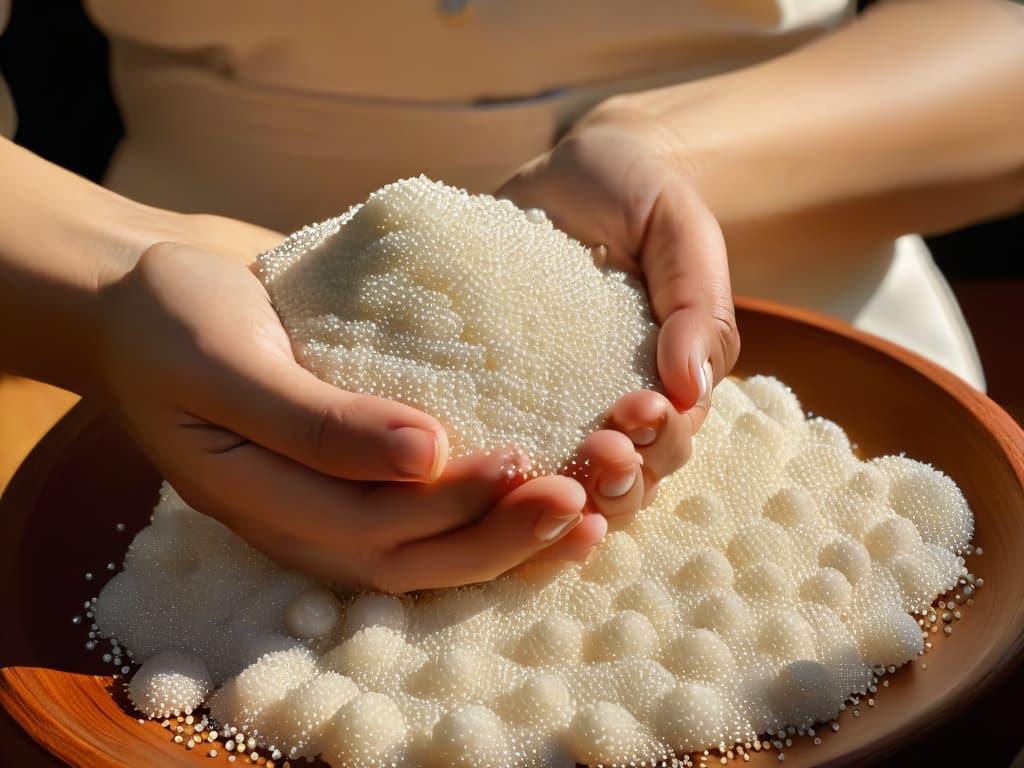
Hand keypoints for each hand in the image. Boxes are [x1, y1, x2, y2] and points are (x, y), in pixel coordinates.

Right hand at [96, 236, 602, 592]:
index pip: (380, 531)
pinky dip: (489, 499)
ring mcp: (333, 496)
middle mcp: (310, 519)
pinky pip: (428, 499)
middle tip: (584, 494)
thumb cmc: (172, 320)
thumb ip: (316, 420)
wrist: (143, 294)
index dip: (458, 508)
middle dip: (506, 534)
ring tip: (592, 505)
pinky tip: (548, 474)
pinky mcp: (357, 462)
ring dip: (512, 533)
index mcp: (272, 507)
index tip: (528, 464)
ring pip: (435, 544)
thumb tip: (426, 456)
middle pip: (421, 555)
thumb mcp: (227, 362)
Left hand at [498, 100, 739, 519]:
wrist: (570, 172)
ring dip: (561, 485)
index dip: (661, 440)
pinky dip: (493, 468)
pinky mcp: (498, 392)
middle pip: (623, 479)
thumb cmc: (639, 196)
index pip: (672, 439)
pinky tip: (478, 462)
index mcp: (667, 384)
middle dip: (617, 476)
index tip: (640, 409)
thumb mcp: (680, 229)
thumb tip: (689, 385)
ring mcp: (553, 407)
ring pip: (563, 480)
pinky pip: (498, 442)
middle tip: (596, 446)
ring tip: (540, 466)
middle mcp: (612, 408)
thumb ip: (696, 302)